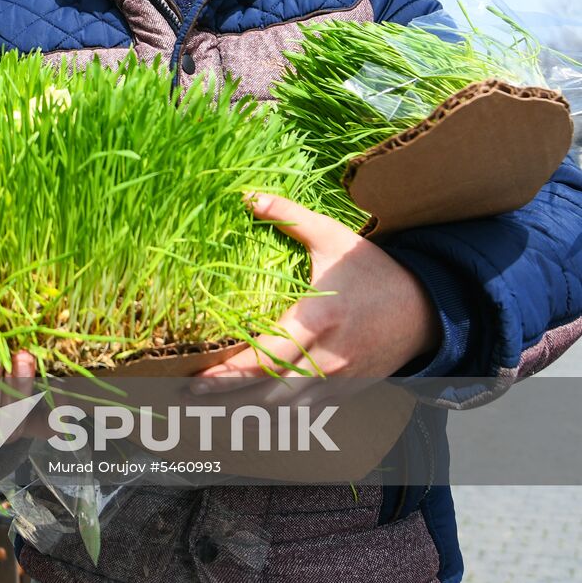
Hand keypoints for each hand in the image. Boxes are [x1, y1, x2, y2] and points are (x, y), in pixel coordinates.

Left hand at [190, 193, 441, 394]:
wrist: (429, 309)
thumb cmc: (374, 271)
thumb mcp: (334, 238)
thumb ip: (290, 217)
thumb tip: (248, 195)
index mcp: (318, 320)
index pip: (267, 355)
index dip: (230, 373)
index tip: (196, 379)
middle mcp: (327, 358)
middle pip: (268, 393)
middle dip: (225, 400)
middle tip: (185, 398)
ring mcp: (338, 381)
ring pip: (284, 411)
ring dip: (244, 415)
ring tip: (206, 413)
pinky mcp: (345, 392)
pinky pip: (305, 414)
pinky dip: (274, 419)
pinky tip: (245, 419)